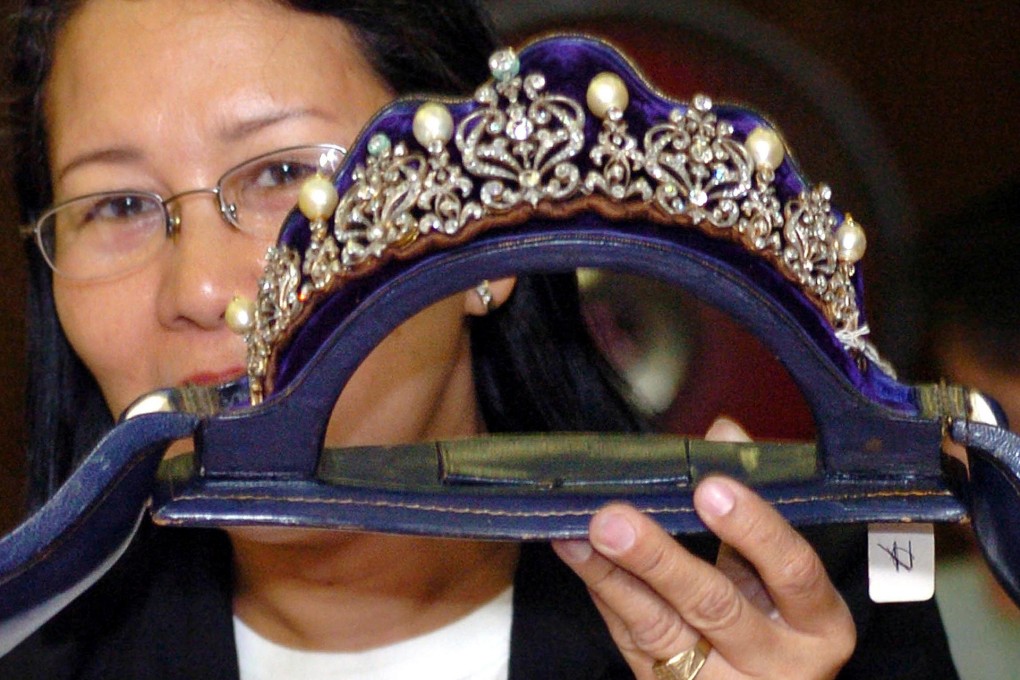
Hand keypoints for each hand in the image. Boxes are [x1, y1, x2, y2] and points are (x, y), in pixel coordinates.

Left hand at [551, 419, 855, 678]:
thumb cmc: (780, 622)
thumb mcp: (783, 573)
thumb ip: (756, 500)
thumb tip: (725, 432)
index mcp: (817, 622)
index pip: (792, 570)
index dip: (753, 528)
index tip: (710, 487)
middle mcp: (776, 660)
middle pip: (715, 605)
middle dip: (659, 559)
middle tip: (614, 518)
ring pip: (660, 628)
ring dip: (612, 576)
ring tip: (578, 535)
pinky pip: (632, 641)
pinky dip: (605, 595)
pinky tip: (579, 559)